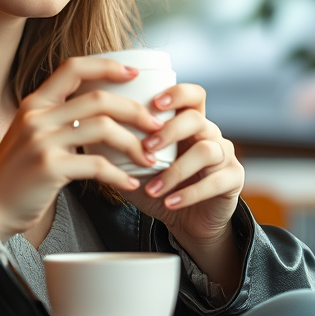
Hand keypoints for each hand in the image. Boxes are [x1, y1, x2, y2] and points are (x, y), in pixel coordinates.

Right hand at [0, 56, 165, 240]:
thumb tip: (100, 115)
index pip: (73, 68)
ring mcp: (42, 140)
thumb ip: (58, 121)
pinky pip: (96, 165)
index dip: (106, 66)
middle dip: (135, 111)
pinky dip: (119, 175)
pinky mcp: (49, 167)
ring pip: (102, 128)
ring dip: (133, 143)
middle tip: (156, 125)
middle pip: (98, 99)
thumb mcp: (31, 136)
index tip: (133, 74)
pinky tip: (130, 183)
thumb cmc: (16, 176)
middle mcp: (37, 116)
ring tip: (149, 157)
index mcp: (34, 103)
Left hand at [122, 83, 243, 287]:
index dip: (176, 93)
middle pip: (198, 118)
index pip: (191, 94)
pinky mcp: (233, 180)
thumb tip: (81, 129)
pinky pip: (217, 181)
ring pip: (208, 149)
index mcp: (188, 122)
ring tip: (153, 186)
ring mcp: (225, 155)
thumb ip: (115, 147)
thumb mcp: (135, 165)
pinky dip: (190, 193)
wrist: (187, 222)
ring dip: (177, 169)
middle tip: (147, 146)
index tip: (154, 102)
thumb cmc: (159, 187)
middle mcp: (210, 133)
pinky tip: (169, 202)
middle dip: (171, 130)